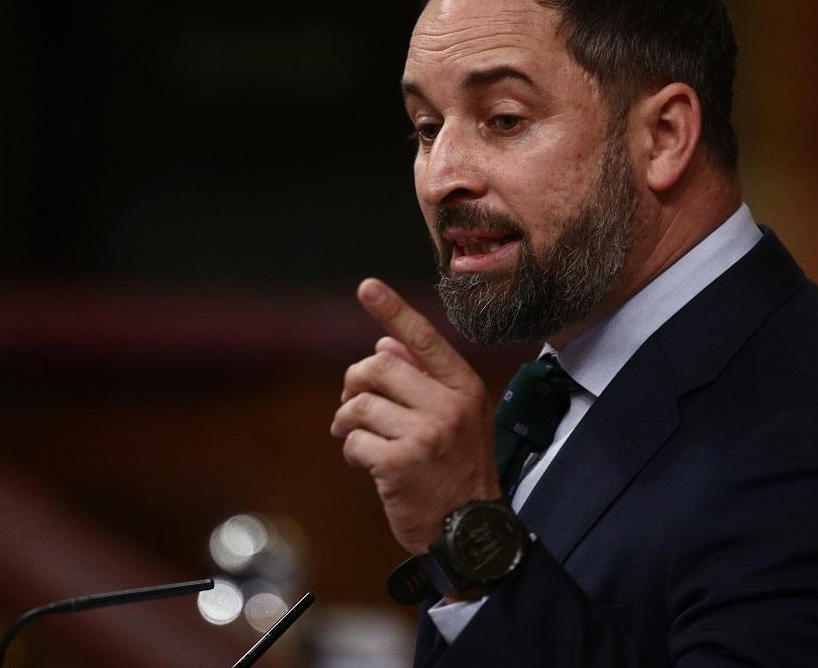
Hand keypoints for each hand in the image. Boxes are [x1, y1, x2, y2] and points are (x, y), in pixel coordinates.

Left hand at [331, 277, 500, 553]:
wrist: (469, 532)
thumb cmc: (457, 470)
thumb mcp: (455, 418)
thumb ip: (424, 379)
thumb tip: (385, 346)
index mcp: (464, 387)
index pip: (424, 338)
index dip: (393, 311)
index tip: (367, 286)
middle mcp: (449, 405)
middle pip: (377, 368)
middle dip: (353, 385)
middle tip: (350, 405)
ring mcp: (425, 434)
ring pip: (359, 405)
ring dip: (348, 422)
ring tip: (357, 438)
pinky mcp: (400, 463)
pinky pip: (353, 441)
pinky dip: (351, 452)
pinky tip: (367, 465)